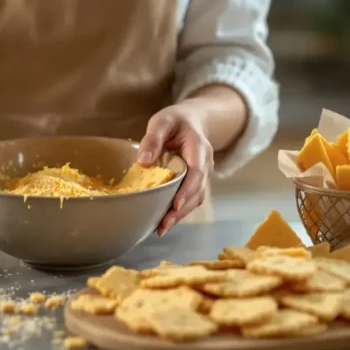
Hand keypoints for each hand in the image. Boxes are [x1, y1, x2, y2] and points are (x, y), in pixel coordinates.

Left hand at [138, 106, 213, 235]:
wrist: (192, 121)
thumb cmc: (175, 121)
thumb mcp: (162, 121)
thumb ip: (153, 138)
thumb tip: (143, 161)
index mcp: (199, 148)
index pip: (197, 172)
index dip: (187, 190)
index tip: (175, 204)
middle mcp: (206, 164)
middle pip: (197, 191)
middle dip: (181, 210)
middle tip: (163, 225)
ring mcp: (203, 175)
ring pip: (195, 199)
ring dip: (180, 215)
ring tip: (161, 228)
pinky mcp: (195, 183)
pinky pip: (190, 199)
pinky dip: (178, 212)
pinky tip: (164, 222)